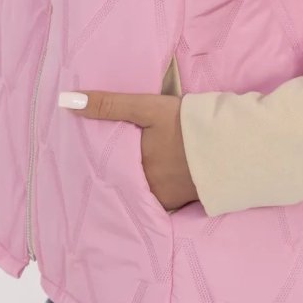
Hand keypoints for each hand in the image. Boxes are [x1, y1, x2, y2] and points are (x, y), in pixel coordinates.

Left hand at [57, 89, 199, 212]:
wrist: (235, 145)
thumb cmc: (187, 124)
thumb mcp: (148, 108)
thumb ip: (110, 105)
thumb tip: (66, 102)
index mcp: (135, 168)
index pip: (107, 169)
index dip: (97, 165)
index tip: (82, 163)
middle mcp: (148, 189)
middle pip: (126, 183)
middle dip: (115, 178)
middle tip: (99, 172)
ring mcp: (168, 198)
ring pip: (143, 192)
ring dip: (136, 186)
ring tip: (126, 177)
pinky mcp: (187, 200)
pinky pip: (163, 199)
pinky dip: (156, 192)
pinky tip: (156, 183)